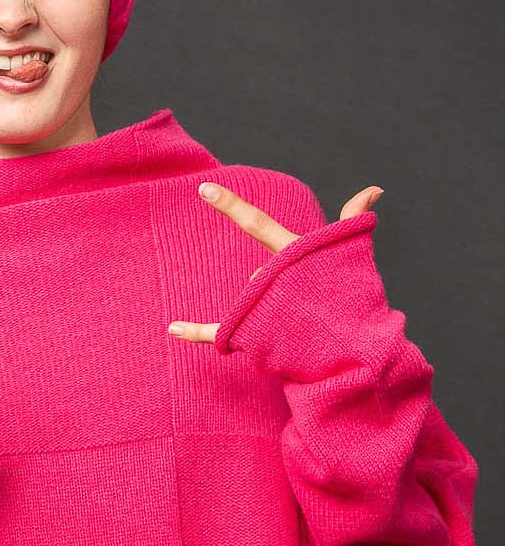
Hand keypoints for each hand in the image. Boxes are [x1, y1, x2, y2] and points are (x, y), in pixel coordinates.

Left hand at [167, 183, 384, 344]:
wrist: (361, 357)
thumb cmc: (357, 301)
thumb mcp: (352, 255)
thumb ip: (352, 218)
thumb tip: (374, 189)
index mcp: (297, 257)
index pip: (259, 224)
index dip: (232, 205)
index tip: (203, 188)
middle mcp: (276, 282)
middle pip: (260, 274)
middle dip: (280, 286)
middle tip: (311, 303)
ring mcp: (263, 312)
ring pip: (252, 299)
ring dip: (272, 307)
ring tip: (304, 324)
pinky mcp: (255, 339)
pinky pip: (217, 333)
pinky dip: (195, 331)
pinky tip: (172, 328)